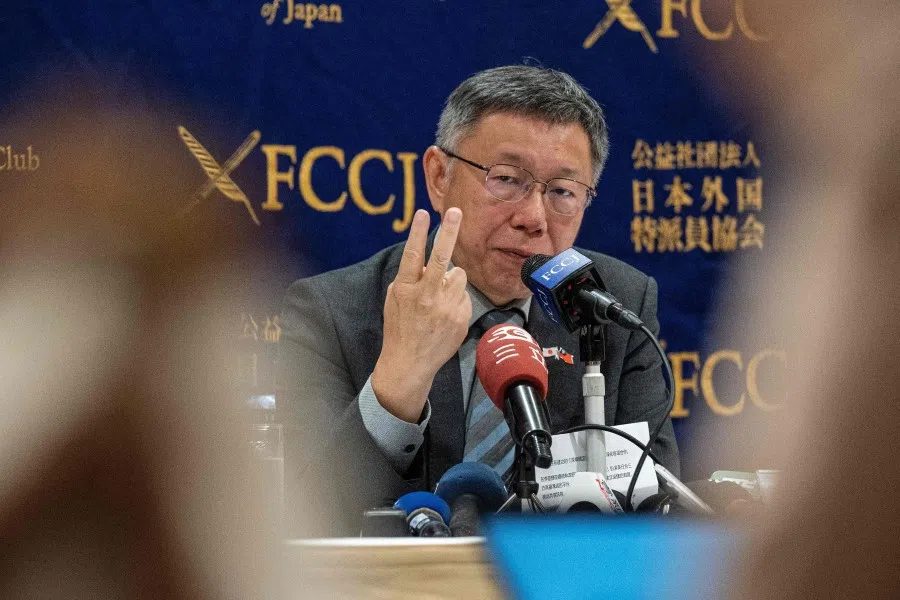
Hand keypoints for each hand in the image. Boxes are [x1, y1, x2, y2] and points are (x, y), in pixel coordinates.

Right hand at [371, 208, 471, 422]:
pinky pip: (464, 295)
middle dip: (449, 231)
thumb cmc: (399, 328)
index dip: (417, 232)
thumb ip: (410, 279)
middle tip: (456, 211)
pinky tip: (446, 315)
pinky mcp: (461, 318)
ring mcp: (446, 308)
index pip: (412, 255)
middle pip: (442, 257)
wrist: (409, 364)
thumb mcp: (394, 300)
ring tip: (440, 296)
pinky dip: (457, 299)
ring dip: (452, 279)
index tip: (423, 212)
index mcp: (406, 289)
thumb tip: (428, 261)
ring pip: (459, 275)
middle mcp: (426, 296)